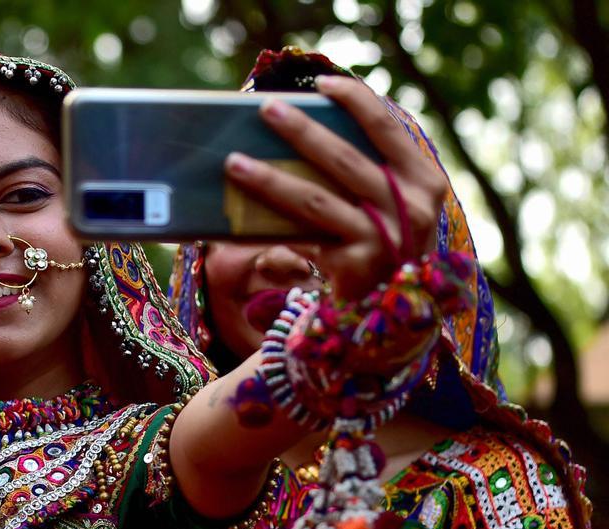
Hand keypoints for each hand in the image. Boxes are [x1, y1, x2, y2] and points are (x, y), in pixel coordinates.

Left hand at [224, 75, 448, 298]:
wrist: (392, 317)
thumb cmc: (385, 249)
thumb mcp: (394, 207)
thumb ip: (370, 173)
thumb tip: (310, 131)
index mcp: (424, 181)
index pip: (387, 128)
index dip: (354, 100)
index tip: (321, 82)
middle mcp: (411, 208)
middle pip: (342, 158)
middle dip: (299, 130)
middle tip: (266, 110)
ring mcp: (384, 238)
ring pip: (314, 197)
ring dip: (268, 177)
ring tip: (234, 161)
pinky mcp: (356, 265)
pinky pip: (302, 235)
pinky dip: (272, 221)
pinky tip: (241, 210)